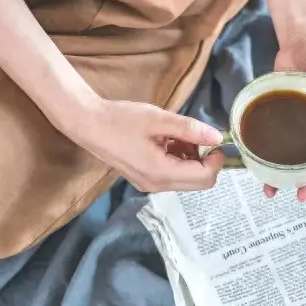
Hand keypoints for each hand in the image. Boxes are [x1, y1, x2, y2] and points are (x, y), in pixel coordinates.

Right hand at [63, 97, 224, 192]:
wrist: (88, 124)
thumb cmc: (121, 120)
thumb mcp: (158, 119)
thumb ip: (190, 129)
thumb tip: (218, 137)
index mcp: (161, 172)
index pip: (204, 177)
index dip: (216, 159)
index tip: (214, 138)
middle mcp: (157, 185)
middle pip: (199, 182)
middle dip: (205, 159)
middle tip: (196, 135)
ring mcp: (149, 184)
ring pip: (187, 179)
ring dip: (192, 158)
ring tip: (178, 135)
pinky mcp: (145, 179)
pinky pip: (173, 175)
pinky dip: (179, 159)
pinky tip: (169, 140)